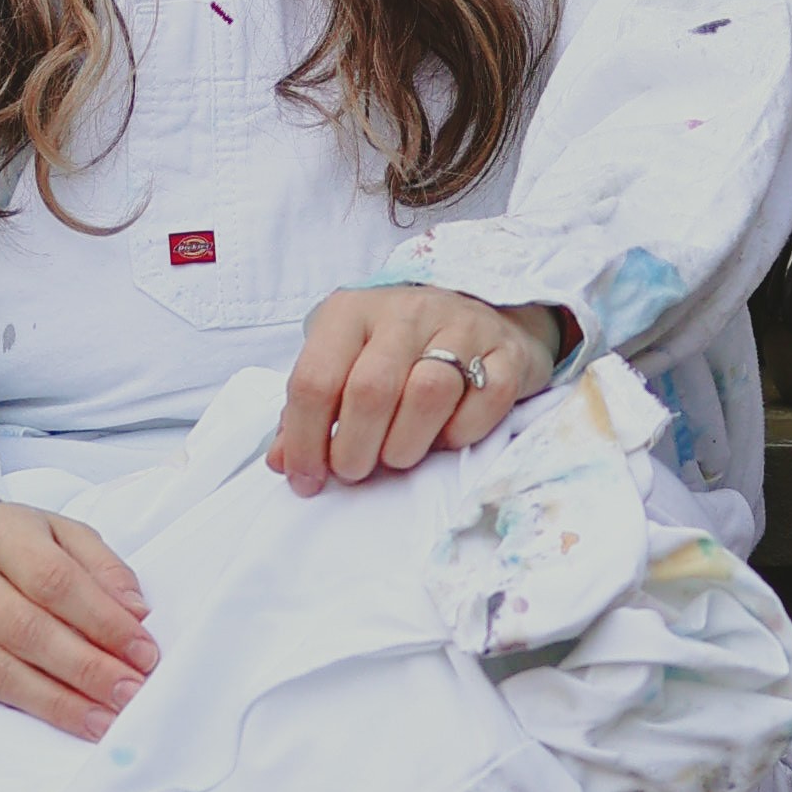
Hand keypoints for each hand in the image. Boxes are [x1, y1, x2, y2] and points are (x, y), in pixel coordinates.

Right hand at [0, 489, 158, 744]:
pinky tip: (71, 721)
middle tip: (132, 692)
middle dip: (87, 668)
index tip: (144, 653)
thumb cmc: (16, 550)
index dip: (103, 621)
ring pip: (3, 672)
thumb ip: (104, 567)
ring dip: (62, 703)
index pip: (54, 581)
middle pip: (27, 630)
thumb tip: (137, 614)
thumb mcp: (62, 535)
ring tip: (108, 719)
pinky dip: (33, 713)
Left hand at [272, 284, 562, 494]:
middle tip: (355, 471)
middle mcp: (405, 312)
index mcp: (351, 313)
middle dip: (355, 449)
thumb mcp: (343, 366)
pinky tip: (445, 438)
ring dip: (406, 445)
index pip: (314, 379)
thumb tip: (283, 462)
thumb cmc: (396, 352)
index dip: (304, 441)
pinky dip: (461, 433)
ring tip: (398, 458)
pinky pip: (486, 399)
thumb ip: (310, 411)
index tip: (307, 479)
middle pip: (371, 390)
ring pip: (429, 393)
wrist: (481, 314)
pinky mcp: (507, 351)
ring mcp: (461, 326)